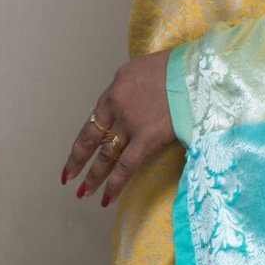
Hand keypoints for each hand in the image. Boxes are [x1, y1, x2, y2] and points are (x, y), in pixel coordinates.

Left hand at [62, 51, 176, 208]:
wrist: (196, 69)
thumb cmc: (179, 66)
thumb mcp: (145, 69)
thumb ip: (133, 89)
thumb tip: (132, 103)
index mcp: (115, 88)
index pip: (95, 118)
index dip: (84, 137)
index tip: (77, 152)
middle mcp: (116, 106)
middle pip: (91, 138)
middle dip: (77, 160)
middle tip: (68, 177)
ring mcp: (129, 123)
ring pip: (105, 155)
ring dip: (93, 177)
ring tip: (83, 193)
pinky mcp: (147, 138)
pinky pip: (127, 166)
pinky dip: (115, 184)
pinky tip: (107, 198)